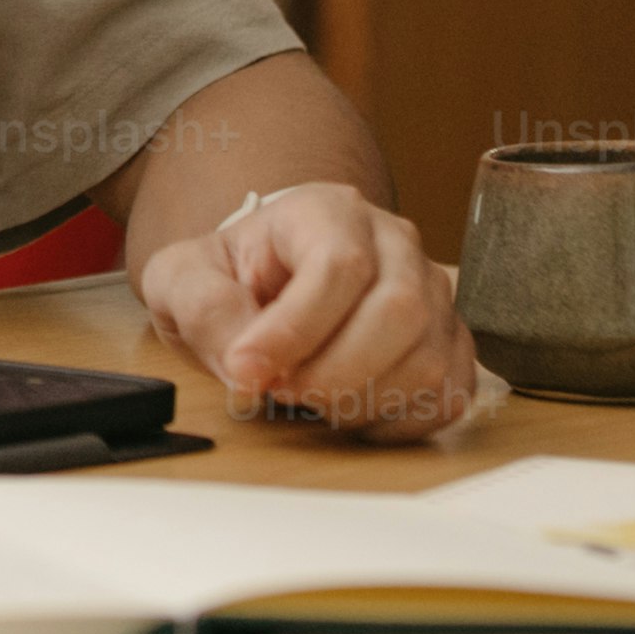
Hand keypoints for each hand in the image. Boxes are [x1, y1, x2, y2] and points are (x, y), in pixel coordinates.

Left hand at [137, 181, 481, 438]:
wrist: (263, 283)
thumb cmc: (230, 276)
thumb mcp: (184, 279)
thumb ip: (204, 309)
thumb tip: (248, 366)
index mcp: (328, 212)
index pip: (339, 265)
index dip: (295, 329)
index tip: (249, 370)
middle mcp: (395, 243)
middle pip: (399, 311)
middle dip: (333, 372)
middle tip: (280, 390)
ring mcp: (432, 294)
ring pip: (427, 360)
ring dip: (360, 400)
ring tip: (307, 397)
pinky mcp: (450, 344)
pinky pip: (448, 395)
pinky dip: (396, 421)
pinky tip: (348, 411)